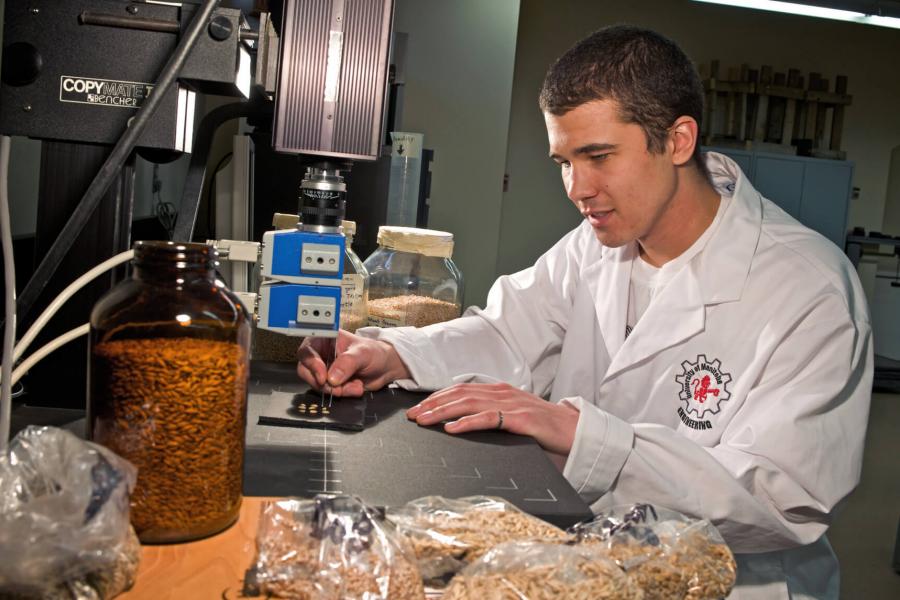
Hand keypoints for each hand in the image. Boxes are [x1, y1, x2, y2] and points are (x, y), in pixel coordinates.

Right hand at [296, 329, 410, 396]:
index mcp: (325, 339)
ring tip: (355, 386)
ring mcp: (325, 369)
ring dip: (336, 390)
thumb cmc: (374, 352)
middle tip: (337, 388)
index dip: (311, 364)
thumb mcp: (363, 353)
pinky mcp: (331, 382)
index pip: (307, 351)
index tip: (323, 377)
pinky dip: (343, 393)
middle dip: (322, 383)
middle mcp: (321, 354)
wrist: (385, 367)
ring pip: (317, 384)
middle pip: (306, 371)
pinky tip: (356, 388)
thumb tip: (332, 378)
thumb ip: (347, 363)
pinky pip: (328, 392)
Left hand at [406, 383, 579, 455]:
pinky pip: (489, 419)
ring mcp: (511, 404)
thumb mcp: (512, 416)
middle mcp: (502, 393)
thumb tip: (462, 422)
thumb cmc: (542, 426)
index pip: (461, 389)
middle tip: (412, 416)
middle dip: (433, 404)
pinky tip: (452, 428)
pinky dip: (468, 422)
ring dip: (443, 412)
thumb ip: (490, 415)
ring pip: (469, 404)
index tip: (418, 408)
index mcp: (498, 391)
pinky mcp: (521, 419)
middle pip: (460, 394)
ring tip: (424, 421)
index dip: (437, 397)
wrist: (574, 430)